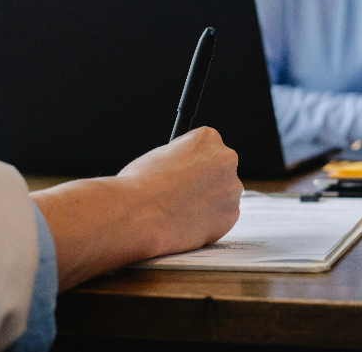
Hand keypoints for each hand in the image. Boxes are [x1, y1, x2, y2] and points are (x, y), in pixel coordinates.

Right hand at [32, 126, 240, 290]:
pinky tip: (182, 225)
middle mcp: (227, 159)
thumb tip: (172, 166)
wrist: (131, 216)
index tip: (175, 178)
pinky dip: (205, 223)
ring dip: (205, 203)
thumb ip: (174, 160)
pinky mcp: (229, 216)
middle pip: (220, 170)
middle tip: (175, 197)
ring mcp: (231, 188)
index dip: (188, 165)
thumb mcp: (152, 158)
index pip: (207, 147)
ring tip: (174, 212)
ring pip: (222, 195)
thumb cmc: (130, 187)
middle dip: (203, 182)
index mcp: (207, 137)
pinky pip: (220, 218)